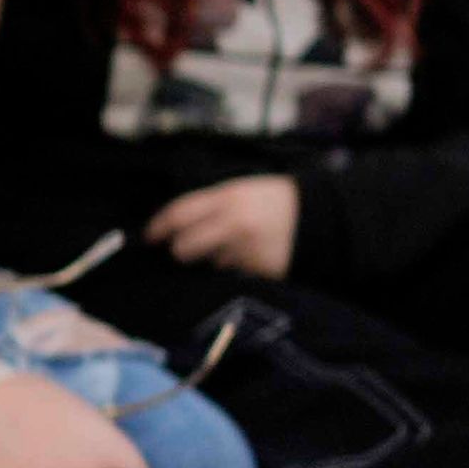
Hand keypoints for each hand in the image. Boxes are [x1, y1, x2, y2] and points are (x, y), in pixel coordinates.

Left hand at [142, 176, 298, 278]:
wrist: (321, 219)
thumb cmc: (274, 202)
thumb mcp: (242, 191)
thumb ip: (209, 206)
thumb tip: (173, 227)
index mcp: (228, 198)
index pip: (179, 213)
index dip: (158, 227)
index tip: (147, 238)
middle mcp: (233, 225)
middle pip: (184, 248)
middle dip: (179, 252)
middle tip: (181, 252)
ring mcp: (246, 251)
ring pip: (209, 264)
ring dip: (212, 262)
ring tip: (231, 250)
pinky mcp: (259, 273)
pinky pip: (232, 276)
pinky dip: (233, 271)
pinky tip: (246, 261)